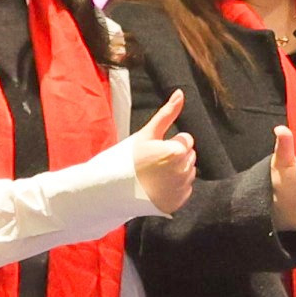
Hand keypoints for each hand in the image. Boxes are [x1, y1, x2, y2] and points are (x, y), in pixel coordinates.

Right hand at [126, 91, 196, 213]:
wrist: (106, 190)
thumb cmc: (124, 159)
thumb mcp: (146, 134)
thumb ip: (167, 113)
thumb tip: (180, 93)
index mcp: (175, 152)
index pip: (186, 140)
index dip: (168, 142)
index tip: (152, 149)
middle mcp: (181, 172)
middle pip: (189, 156)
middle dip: (174, 156)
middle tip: (151, 162)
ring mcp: (178, 190)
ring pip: (188, 172)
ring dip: (176, 171)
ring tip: (152, 175)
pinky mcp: (175, 204)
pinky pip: (184, 190)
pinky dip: (174, 188)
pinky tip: (155, 187)